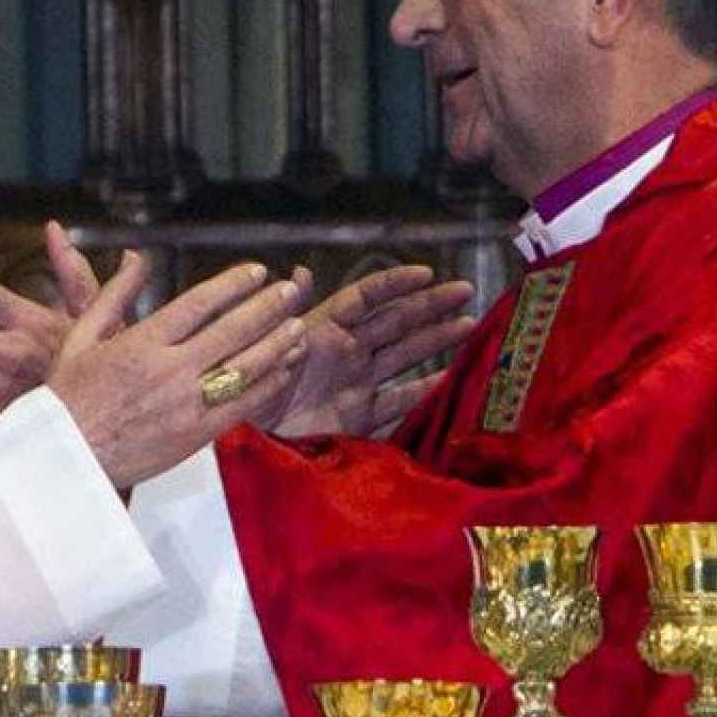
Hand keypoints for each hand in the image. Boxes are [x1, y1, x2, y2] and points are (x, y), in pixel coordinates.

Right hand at [48, 255, 309, 488]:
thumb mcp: (80, 337)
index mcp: (141, 342)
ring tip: (298, 326)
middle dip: (267, 307)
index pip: (199, 302)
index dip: (233, 284)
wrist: (65, 460)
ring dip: (277, 343)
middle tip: (290, 290)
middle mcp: (170, 369)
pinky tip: (284, 369)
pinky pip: (242, 405)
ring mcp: (187, 404)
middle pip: (232, 330)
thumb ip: (114, 295)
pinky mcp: (196, 435)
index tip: (256, 271)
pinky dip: (268, 385)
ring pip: (245, 367)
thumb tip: (136, 258)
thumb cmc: (66, 396)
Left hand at [269, 265, 475, 437]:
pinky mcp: (359, 419)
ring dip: (435, 340)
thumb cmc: (251, 393)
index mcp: (322, 331)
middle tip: (466, 290)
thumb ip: (286, 314)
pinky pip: (399, 403)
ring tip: (471, 327)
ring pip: (403, 357)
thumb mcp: (266, 349)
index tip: (427, 273)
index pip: (363, 298)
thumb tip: (299, 272)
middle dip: (430, 306)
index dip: (394, 284)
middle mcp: (345, 353)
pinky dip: (425, 393)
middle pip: (394, 322)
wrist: (246, 445)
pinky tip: (452, 384)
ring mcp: (355, 385)